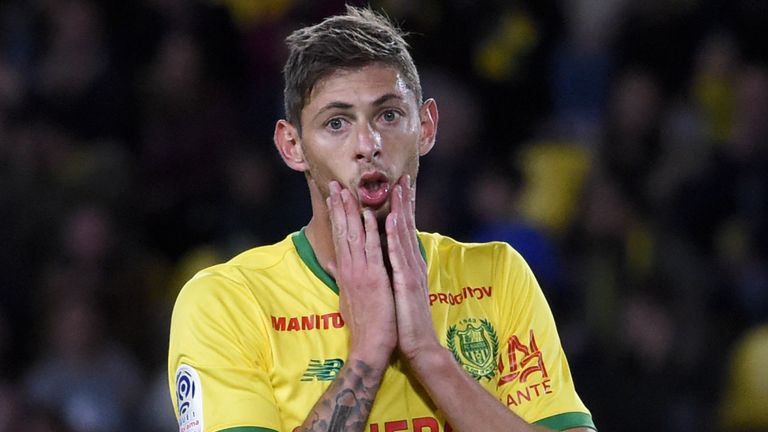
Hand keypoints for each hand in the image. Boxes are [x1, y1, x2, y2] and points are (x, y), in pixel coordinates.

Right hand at [327, 181, 396, 369]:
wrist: (370, 346)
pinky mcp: (375, 278)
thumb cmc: (363, 324)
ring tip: (347, 190)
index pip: (339, 238)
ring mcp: (361, 272)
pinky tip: (369, 214)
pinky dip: (371, 230)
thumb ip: (340, 278)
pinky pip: (372, 249)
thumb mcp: (346, 298)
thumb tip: (332, 265)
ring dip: (351, 211)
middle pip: (342, 232)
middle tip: (335, 185)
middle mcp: (350, 269)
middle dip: (339, 207)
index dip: (336, 216)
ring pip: (354, 236)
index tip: (333, 197)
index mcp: (345, 272)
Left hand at [386, 176, 439, 361]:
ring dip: (401, 209)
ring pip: (404, 234)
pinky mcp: (407, 283)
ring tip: (398, 188)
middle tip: (402, 177)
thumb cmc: (404, 322)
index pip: (404, 232)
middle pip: (408, 227)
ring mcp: (411, 272)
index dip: (402, 209)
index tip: (397, 188)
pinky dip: (396, 234)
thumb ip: (391, 273)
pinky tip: (394, 218)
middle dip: (404, 201)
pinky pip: (399, 255)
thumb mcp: (396, 292)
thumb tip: (383, 260)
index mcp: (407, 266)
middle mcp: (412, 264)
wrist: (419, 347)